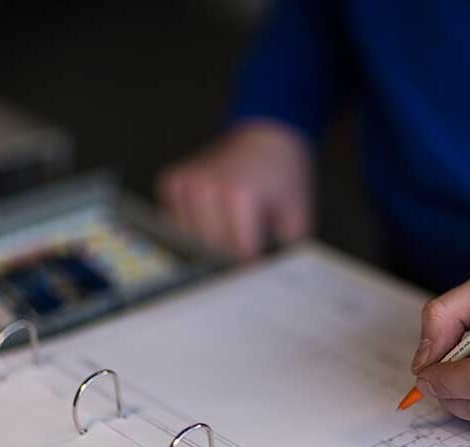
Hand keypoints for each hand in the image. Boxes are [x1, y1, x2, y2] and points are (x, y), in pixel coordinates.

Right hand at [157, 120, 312, 259]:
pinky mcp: (173, 182)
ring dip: (208, 243)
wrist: (268, 139)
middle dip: (229, 257)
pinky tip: (211, 216)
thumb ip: (285, 252)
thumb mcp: (297, 217)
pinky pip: (174, 224)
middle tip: (246, 249)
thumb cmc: (283, 177)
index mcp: (240, 195)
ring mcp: (186, 184)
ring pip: (189, 241)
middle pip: (211, 250)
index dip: (251, 267)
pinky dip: (190, 228)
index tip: (257, 270)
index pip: (238, 254)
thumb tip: (272, 283)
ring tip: (231, 225)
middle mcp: (207, 188)